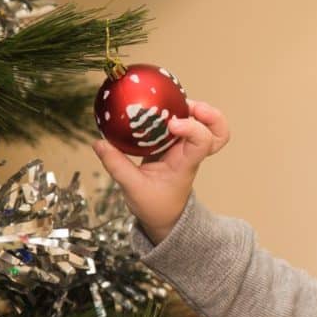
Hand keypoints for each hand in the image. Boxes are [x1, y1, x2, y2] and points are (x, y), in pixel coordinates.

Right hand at [92, 99, 229, 244]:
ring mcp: (186, 147)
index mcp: (186, 164)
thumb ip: (116, 166)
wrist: (164, 216)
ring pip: (205, 124)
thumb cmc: (155, 205)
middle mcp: (191, 153)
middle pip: (218, 133)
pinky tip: (158, 105)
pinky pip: (184, 123)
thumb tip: (99, 143)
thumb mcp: (133, 189)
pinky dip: (176, 111)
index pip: (203, 143)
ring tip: (172, 101)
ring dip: (194, 109)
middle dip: (211, 116)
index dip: (194, 128)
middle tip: (189, 106)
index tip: (172, 124)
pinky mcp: (176, 143)